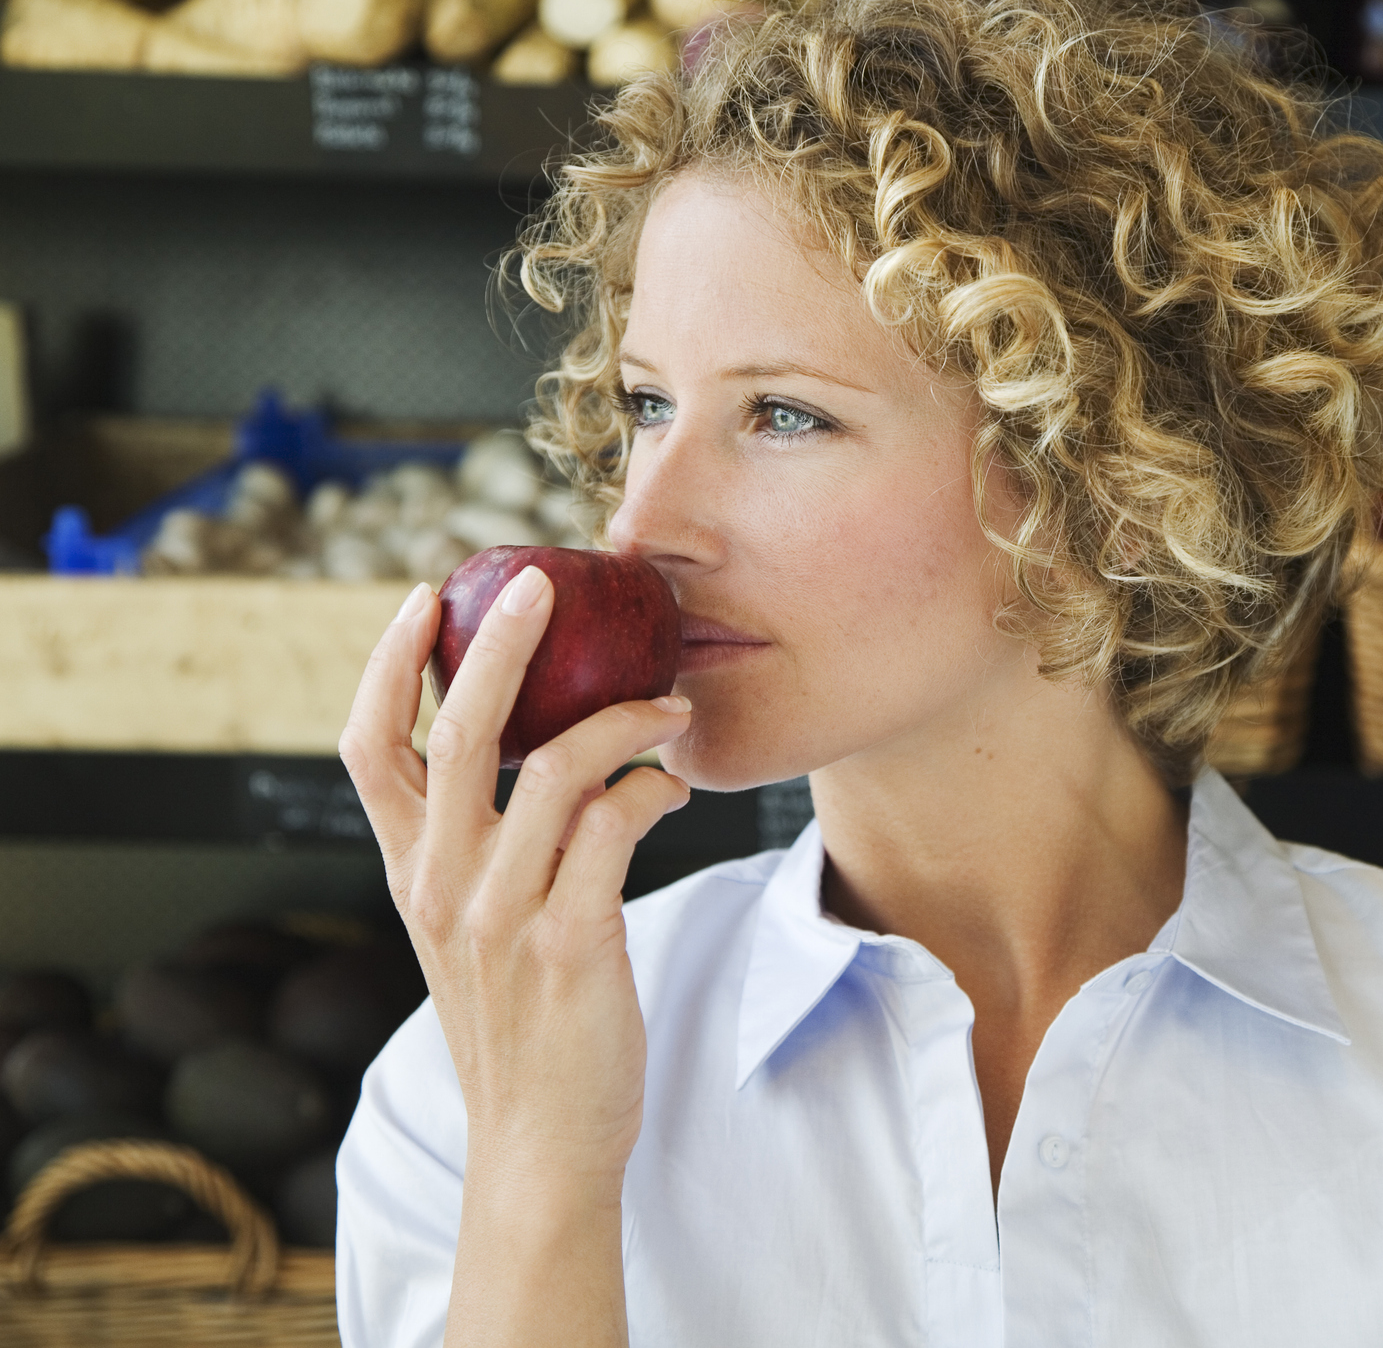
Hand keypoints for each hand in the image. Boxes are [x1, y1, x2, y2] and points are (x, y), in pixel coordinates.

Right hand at [340, 568, 693, 1185]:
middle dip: (499, 643)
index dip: (390, 663)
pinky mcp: (571, 941)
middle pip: (455, 731)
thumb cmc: (522, 1027)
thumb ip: (479, 851)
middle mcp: (443, 885)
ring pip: (552, 767)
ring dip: (621, 718)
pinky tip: (673, 783)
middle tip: (542, 582)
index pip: (368, 747)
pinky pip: (614, 826)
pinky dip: (651, 787)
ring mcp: (503, 914)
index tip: (426, 598)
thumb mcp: (470, 932)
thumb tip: (528, 758)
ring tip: (668, 705)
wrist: (541, 1141)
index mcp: (410, 874)